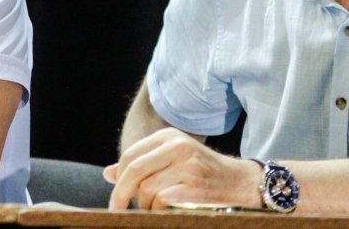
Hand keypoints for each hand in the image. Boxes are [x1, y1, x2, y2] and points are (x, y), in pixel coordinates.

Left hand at [102, 127, 262, 209]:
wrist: (241, 183)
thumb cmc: (202, 174)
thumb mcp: (172, 160)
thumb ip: (142, 164)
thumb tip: (107, 173)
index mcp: (168, 136)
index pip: (130, 155)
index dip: (118, 179)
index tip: (115, 198)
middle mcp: (177, 145)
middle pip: (133, 171)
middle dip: (121, 194)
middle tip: (117, 210)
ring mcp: (186, 164)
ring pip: (146, 189)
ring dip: (145, 206)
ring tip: (156, 209)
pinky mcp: (194, 185)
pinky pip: (161, 202)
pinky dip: (159, 211)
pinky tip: (169, 211)